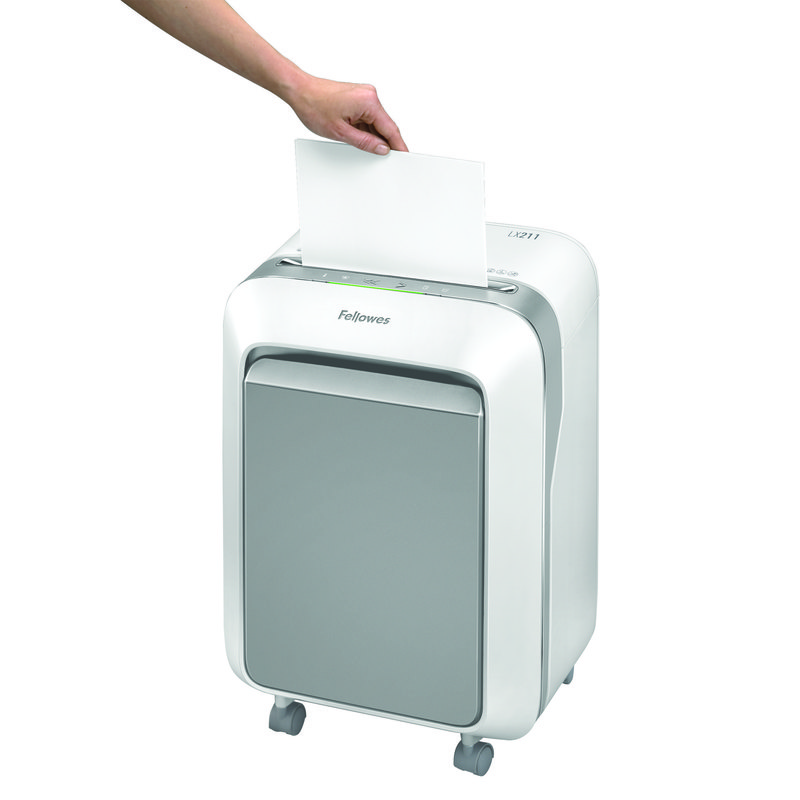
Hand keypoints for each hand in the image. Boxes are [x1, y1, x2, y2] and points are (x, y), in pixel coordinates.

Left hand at [288, 75, 407, 155]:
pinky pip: (367, 117)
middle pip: (384, 125)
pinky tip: (356, 136)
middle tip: (384, 159)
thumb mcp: (341, 132)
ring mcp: (364, 94)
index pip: (390, 128)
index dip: (398, 145)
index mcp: (369, 101)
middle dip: (384, 142)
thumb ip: (365, 142)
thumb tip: (382, 149)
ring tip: (357, 143)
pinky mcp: (357, 97)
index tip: (404, 156)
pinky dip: (365, 129)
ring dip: (372, 135)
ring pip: (375, 122)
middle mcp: (370, 95)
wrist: (299, 90)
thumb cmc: (314, 106)